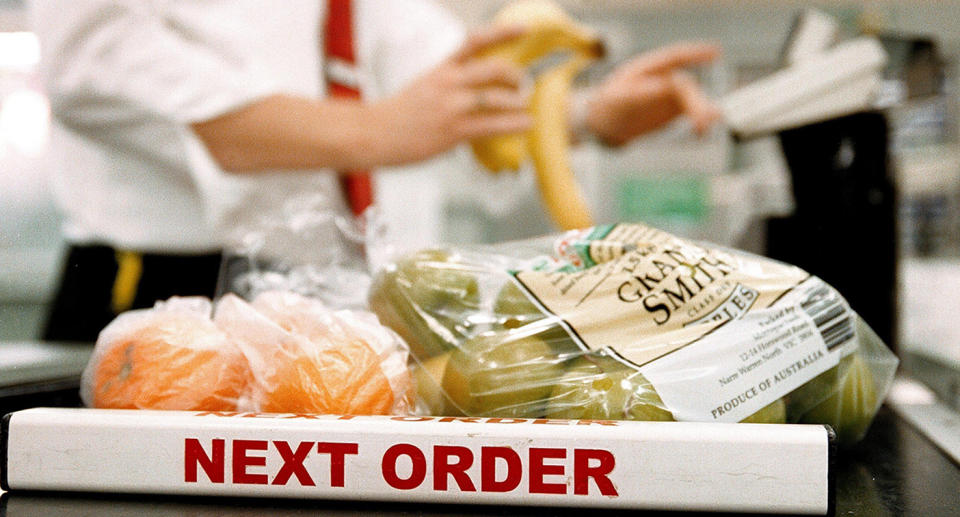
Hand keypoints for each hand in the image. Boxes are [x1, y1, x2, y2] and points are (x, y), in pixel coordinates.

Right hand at [371, 25, 531, 164]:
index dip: (503, 33)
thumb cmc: (397, 114)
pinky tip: (527, 124)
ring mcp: (453, 106)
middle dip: (516, 77)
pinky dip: (515, 124)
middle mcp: (449, 82)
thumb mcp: (424, 87)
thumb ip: (449, 85)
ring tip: (525, 109)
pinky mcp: (454, 129)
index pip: (475, 42)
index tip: (524, 29)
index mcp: (442, 68)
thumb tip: (474, 93)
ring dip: (518, 102)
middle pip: (494, 69)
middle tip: (524, 85)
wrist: (374, 133)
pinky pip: (493, 124)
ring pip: (498, 97)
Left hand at [585, 42, 721, 146]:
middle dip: (696, 101)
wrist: (603, 125)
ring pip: (692, 100)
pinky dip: (699, 120)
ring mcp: (670, 95)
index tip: (716, 53)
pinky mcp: (673, 111)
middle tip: (702, 119)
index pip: (676, 57)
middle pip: (686, 86)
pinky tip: (704, 131)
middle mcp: (663, 78)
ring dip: (701, 111)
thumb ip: (642, 92)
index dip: (696, 54)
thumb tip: (668, 85)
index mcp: (648, 68)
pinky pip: (690, 113)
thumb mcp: (619, 99)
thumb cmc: (607, 106)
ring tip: (704, 128)